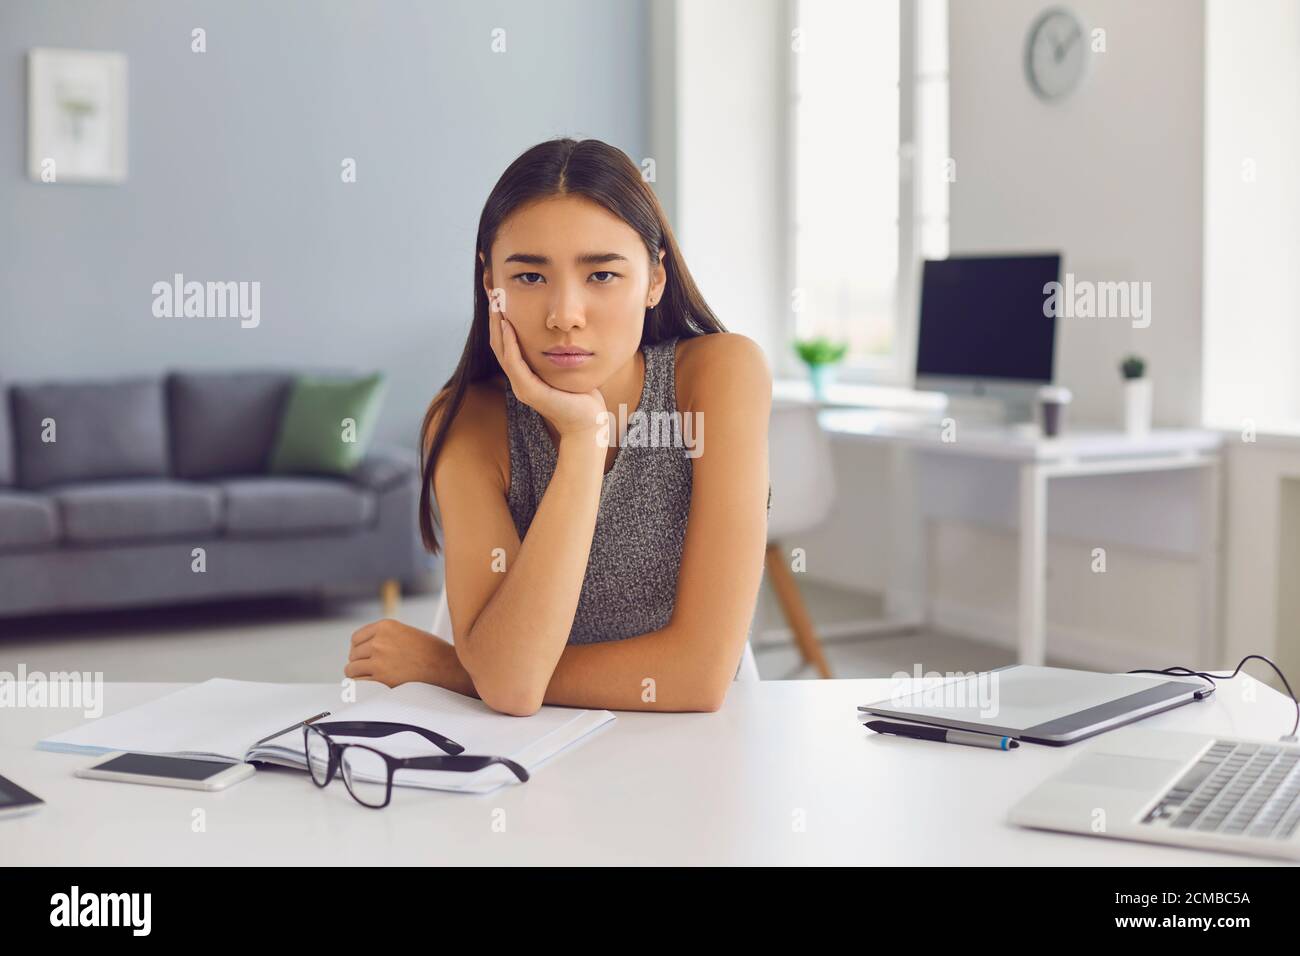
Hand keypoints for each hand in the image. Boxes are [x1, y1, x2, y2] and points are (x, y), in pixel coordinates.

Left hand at [346, 619, 476, 696]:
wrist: (448, 668)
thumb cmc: (433, 653)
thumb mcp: (408, 633)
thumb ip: (387, 637)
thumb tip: (367, 648)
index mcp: (386, 626)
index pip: (356, 638)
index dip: (359, 649)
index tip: (363, 656)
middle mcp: (379, 641)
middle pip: (353, 654)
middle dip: (360, 662)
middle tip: (371, 669)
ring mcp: (379, 661)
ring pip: (352, 669)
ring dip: (359, 675)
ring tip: (371, 678)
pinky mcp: (381, 680)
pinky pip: (358, 684)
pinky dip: (361, 688)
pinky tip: (370, 687)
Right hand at [487, 308, 609, 441]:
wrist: (588, 423)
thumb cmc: (582, 396)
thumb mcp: (568, 368)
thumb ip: (561, 352)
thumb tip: (565, 330)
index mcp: (525, 375)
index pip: (505, 343)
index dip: (500, 320)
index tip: (501, 296)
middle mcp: (519, 380)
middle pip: (497, 344)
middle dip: (494, 317)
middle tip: (492, 292)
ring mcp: (521, 386)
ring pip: (501, 351)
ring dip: (497, 326)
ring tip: (496, 304)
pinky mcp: (529, 391)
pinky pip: (514, 363)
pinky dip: (510, 343)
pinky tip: (509, 325)